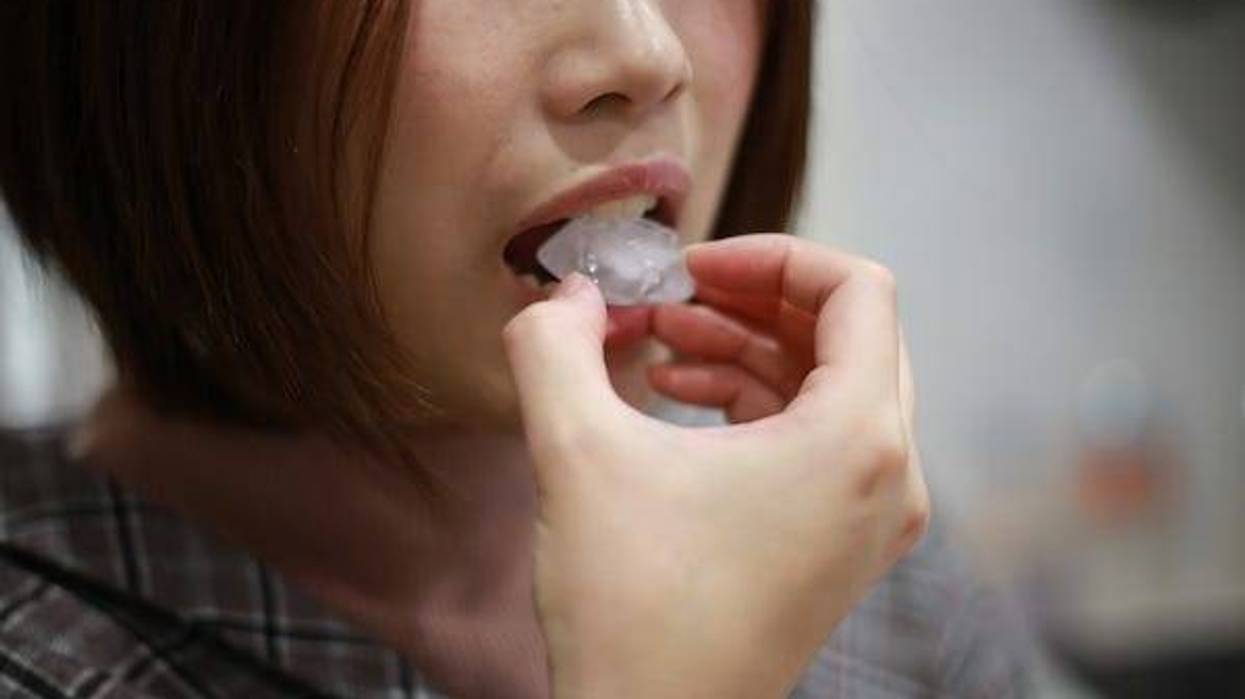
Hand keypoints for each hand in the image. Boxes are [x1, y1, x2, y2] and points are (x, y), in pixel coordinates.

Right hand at [502, 234, 928, 697]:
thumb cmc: (632, 610)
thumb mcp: (576, 454)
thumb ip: (555, 346)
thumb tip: (564, 294)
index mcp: (857, 441)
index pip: (858, 291)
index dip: (771, 256)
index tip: (692, 268)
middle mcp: (890, 477)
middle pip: (850, 335)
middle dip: (755, 301)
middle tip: (676, 299)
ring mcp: (874, 519)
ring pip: (832, 386)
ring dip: (750, 350)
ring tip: (662, 348)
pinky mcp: (842, 547)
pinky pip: (819, 440)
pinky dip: (757, 404)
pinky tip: (680, 400)